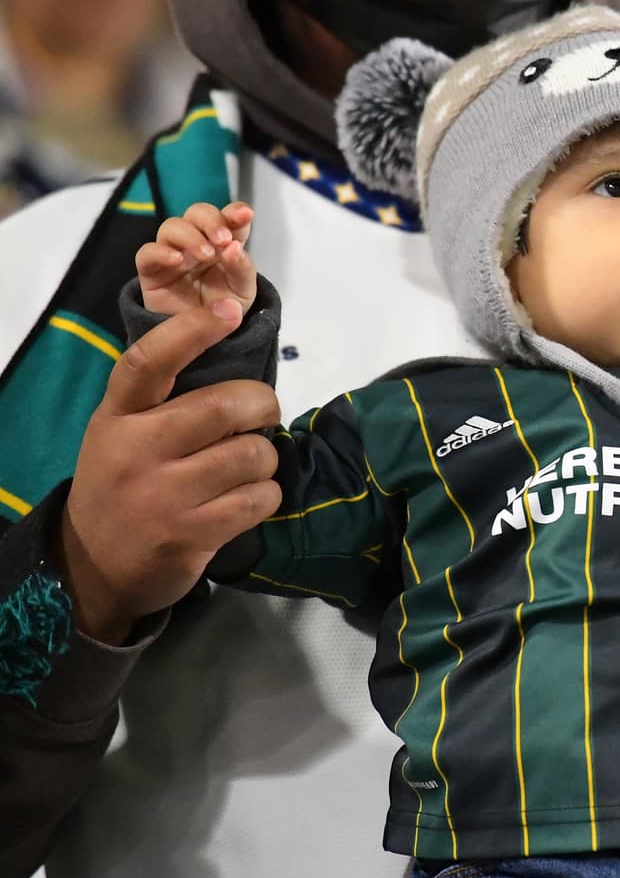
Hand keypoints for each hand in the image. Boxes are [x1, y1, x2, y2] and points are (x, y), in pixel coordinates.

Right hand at [58, 304, 281, 643]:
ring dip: (266, 457)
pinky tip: (250, 498)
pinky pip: (258, 499)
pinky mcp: (191, 534)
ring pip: (251, 455)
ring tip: (250, 464)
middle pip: (224, 406)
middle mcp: (136, 451)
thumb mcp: (121, 434)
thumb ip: (162, 402)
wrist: (95, 566)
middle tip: (263, 411)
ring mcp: (163, 496)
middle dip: (262, 403)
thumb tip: (231, 358)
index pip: (150, 362)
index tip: (229, 311)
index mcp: (117, 417)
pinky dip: (267, 495)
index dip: (192, 332)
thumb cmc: (123, 485)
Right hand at [135, 201, 255, 315]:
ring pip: (172, 226)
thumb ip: (242, 268)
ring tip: (205, 256)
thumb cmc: (223, 310)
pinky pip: (147, 253)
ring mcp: (173, 254)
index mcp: (223, 245)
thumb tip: (234, 247)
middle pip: (197, 213)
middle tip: (223, 239)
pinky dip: (160, 252)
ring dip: (190, 236)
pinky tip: (177, 260)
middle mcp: (197, 243)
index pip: (228, 218)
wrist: (203, 340)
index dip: (235, 212)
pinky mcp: (152, 271)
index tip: (244, 214)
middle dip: (211, 220)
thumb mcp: (243, 292)